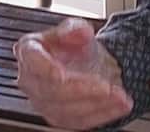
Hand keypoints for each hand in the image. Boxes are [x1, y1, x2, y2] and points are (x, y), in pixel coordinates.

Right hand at [16, 18, 131, 128]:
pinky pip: (78, 122)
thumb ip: (76, 28)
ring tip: (120, 97)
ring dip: (97, 105)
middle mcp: (31, 80)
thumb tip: (81, 32)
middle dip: (84, 90)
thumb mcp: (76, 28)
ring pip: (67, 110)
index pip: (34, 61)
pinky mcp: (58, 117)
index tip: (62, 75)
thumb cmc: (72, 45)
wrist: (82, 62)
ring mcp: (42, 102)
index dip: (47, 70)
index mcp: (29, 51)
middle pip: (53, 91)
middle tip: (108, 87)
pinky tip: (119, 107)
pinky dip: (102, 115)